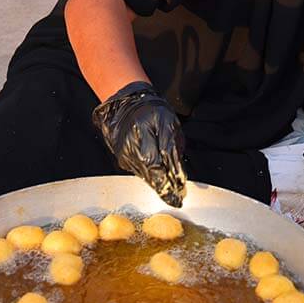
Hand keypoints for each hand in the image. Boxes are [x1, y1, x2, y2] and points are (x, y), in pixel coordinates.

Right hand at [92, 82, 186, 206]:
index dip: (170, 183)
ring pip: (145, 176)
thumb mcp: (168, 124)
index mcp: (144, 144)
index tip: (180, 192)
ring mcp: (126, 158)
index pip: (159, 170)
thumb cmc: (149, 111)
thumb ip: (173, 148)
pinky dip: (150, 175)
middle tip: (178, 198)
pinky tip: (157, 175)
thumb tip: (178, 171)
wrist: (125, 104)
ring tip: (171, 191)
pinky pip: (139, 171)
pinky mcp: (123, 159)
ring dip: (158, 183)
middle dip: (165, 188)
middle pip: (152, 177)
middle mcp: (132, 155)